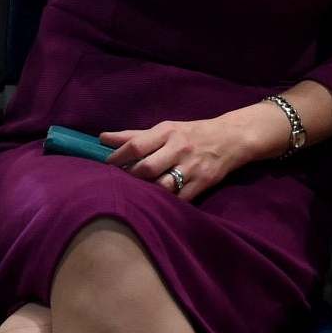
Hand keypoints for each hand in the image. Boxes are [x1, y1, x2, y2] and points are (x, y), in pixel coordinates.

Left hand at [101, 110, 267, 205]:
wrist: (229, 139)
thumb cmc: (189, 134)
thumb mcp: (165, 129)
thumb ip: (134, 136)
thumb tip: (102, 138)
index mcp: (167, 132)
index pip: (136, 145)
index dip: (117, 157)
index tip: (106, 166)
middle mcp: (179, 148)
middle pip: (147, 168)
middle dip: (130, 178)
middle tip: (119, 184)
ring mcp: (191, 167)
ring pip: (163, 186)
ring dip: (147, 193)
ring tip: (136, 196)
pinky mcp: (202, 184)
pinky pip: (179, 199)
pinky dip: (166, 203)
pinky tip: (156, 204)